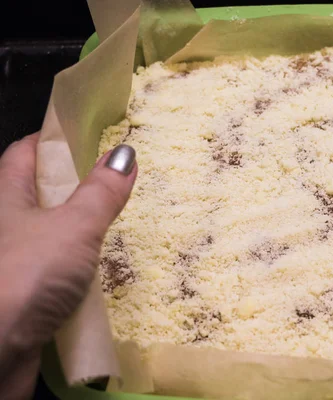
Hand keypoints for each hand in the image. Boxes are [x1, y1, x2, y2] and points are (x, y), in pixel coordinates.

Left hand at [0, 133, 136, 399]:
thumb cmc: (27, 274)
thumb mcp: (74, 227)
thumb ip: (100, 192)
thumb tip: (125, 153)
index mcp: (6, 197)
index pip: (25, 153)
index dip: (54, 141)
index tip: (88, 137)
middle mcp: (4, 225)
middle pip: (38, 193)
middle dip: (74, 187)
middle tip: (113, 183)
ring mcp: (12, 260)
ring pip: (48, 234)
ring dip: (78, 231)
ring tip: (115, 226)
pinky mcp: (21, 293)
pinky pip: (52, 269)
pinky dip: (75, 266)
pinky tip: (99, 271)